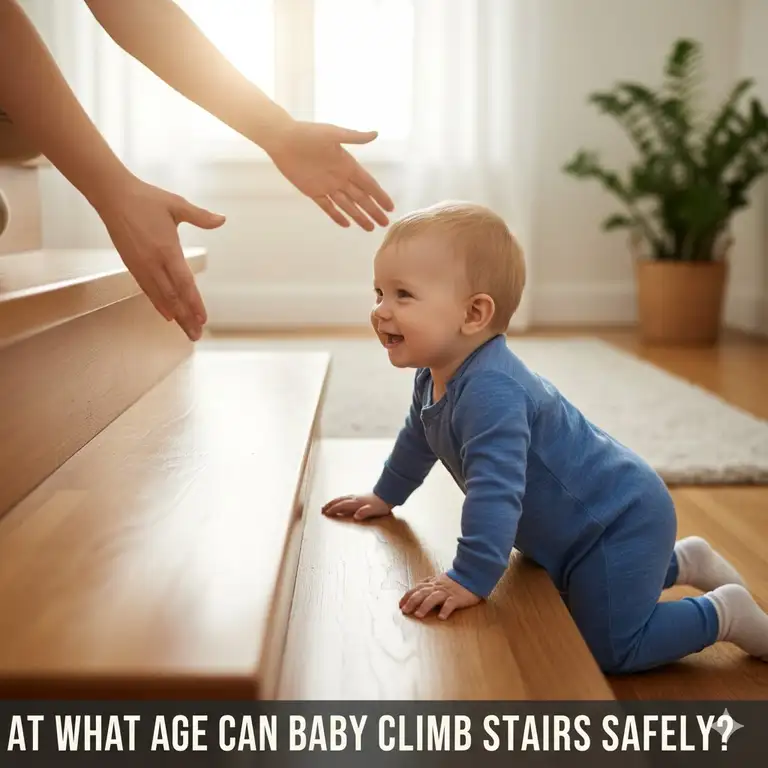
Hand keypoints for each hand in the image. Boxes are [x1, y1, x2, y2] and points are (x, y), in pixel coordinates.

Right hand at [93, 177, 225, 340]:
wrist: (113, 195)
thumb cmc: (147, 199)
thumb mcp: (176, 204)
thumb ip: (200, 216)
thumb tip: (222, 220)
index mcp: (167, 249)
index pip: (184, 283)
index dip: (194, 303)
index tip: (203, 319)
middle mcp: (153, 262)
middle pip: (173, 297)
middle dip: (186, 318)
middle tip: (197, 335)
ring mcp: (141, 266)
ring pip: (160, 297)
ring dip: (175, 316)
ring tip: (186, 331)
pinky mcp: (131, 265)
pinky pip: (147, 290)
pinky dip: (158, 304)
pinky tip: (167, 315)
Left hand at [264, 121, 393, 230]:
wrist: (283, 139)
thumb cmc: (308, 133)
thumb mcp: (333, 133)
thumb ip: (354, 137)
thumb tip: (376, 134)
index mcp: (348, 164)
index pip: (368, 184)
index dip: (380, 196)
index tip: (390, 207)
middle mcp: (340, 177)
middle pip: (361, 198)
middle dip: (373, 211)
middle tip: (385, 224)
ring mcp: (327, 185)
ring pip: (347, 205)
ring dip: (359, 217)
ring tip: (370, 228)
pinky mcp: (313, 191)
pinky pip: (328, 207)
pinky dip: (337, 216)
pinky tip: (347, 224)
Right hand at [321, 492, 392, 520]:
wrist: (387, 495)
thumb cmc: (380, 505)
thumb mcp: (373, 511)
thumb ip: (364, 513)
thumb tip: (356, 516)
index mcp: (356, 503)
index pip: (342, 506)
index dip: (333, 510)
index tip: (325, 513)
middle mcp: (354, 499)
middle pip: (339, 501)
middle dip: (330, 505)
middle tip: (322, 510)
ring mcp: (356, 496)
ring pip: (341, 498)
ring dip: (333, 502)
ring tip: (327, 505)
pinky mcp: (358, 496)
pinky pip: (345, 498)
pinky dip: (339, 500)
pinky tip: (339, 501)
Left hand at [400, 573, 481, 619]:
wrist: (470, 575)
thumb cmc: (453, 581)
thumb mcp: (438, 580)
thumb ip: (427, 584)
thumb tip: (415, 588)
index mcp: (432, 583)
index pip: (416, 589)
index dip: (407, 597)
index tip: (400, 605)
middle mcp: (437, 587)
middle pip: (422, 593)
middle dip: (412, 602)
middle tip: (405, 611)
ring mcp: (446, 592)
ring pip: (433, 598)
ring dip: (425, 606)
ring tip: (418, 615)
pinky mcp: (457, 598)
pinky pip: (450, 604)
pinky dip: (445, 610)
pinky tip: (441, 617)